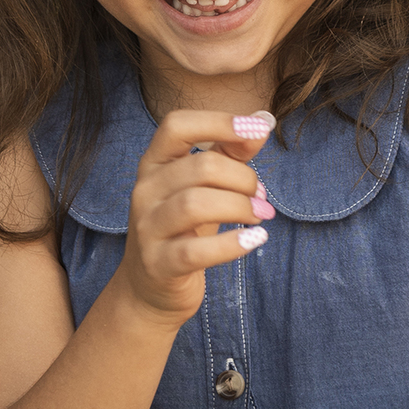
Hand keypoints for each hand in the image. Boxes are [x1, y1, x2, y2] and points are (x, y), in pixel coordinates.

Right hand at [120, 109, 276, 323]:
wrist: (151, 288)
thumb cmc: (184, 228)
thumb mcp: (204, 186)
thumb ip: (231, 152)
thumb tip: (264, 120)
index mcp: (154, 163)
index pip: (176, 126)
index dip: (219, 122)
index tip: (258, 129)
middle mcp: (145, 190)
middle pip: (200, 167)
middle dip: (242, 178)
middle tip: (261, 197)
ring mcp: (147, 228)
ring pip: (195, 204)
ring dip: (240, 206)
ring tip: (261, 215)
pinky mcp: (158, 264)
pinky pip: (196, 251)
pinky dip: (232, 244)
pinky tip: (255, 240)